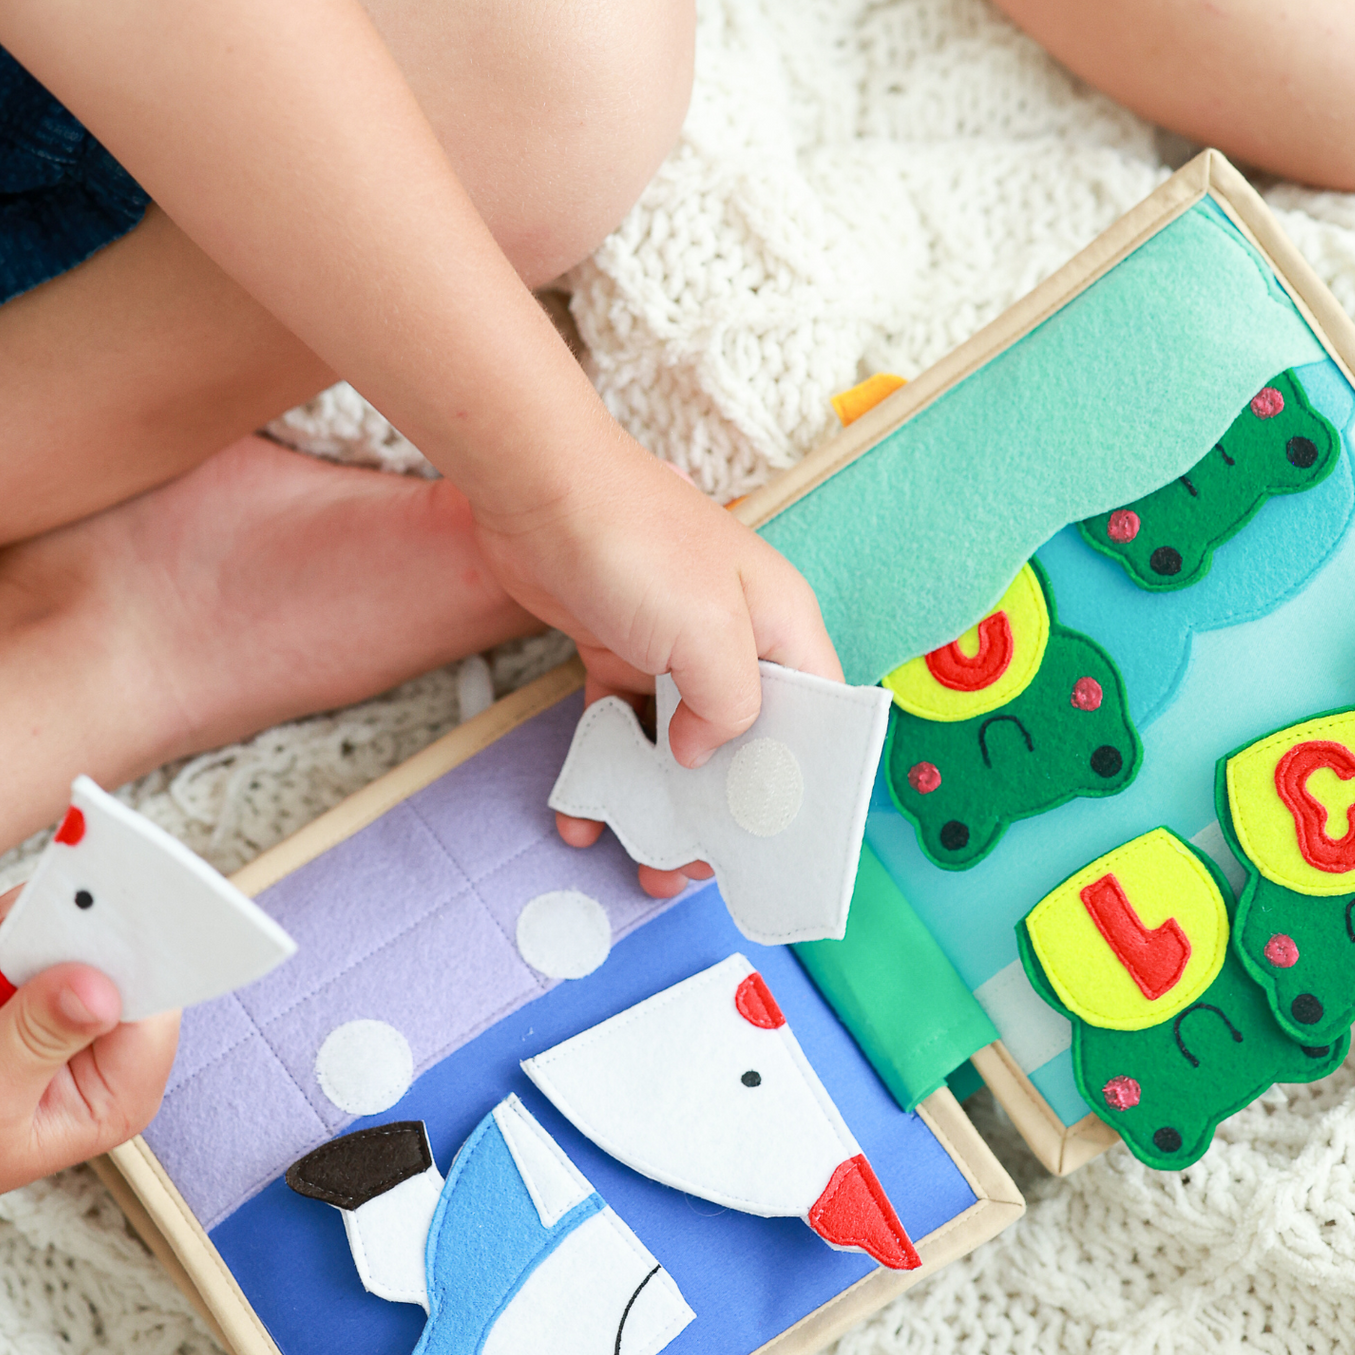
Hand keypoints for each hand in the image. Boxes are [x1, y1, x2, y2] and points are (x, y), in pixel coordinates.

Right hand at [0, 889, 177, 1211]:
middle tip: (26, 932)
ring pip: (70, 928)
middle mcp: (101, 1043)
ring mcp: (63, 1000)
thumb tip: (100, 991)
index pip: (157, 1011)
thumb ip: (39, 1036)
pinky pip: (28, 920)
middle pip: (119, 957)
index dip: (139, 960)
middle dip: (67, 937)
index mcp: (115, 1092)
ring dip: (14, 937)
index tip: (115, 915)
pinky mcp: (24, 971)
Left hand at [475, 441, 839, 884]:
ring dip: (660, 801)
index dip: (804, 779)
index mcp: (781, 626)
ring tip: (642, 860)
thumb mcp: (707, 633)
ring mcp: (673, 643)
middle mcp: (734, 637)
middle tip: (696, 866)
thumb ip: (730, 706)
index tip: (779, 840)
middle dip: (722, 810)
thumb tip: (704, 754)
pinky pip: (620, 722)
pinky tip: (582, 810)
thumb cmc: (636, 542)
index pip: (816, 716)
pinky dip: (604, 767)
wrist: (538, 489)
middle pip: (745, 739)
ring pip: (678, 740)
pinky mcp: (617, 646)